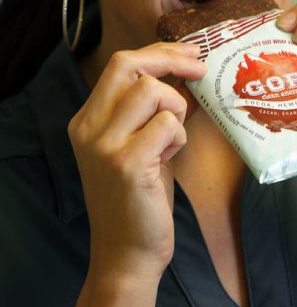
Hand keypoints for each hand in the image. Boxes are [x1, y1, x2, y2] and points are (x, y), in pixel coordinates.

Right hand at [68, 43, 206, 282]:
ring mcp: (104, 145)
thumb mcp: (139, 144)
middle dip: (170, 60)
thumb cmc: (140, 197)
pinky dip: (178, 136)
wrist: (127, 254)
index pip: (121, 64)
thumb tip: (186, 74)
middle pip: (129, 65)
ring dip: (175, 108)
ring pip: (151, 91)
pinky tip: (170, 157)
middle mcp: (88, 127)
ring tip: (172, 139)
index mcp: (87, 119)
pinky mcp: (127, 163)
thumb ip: (152, 110)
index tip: (189, 55)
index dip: (159, 53)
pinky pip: (166, 124)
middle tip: (199, 70)